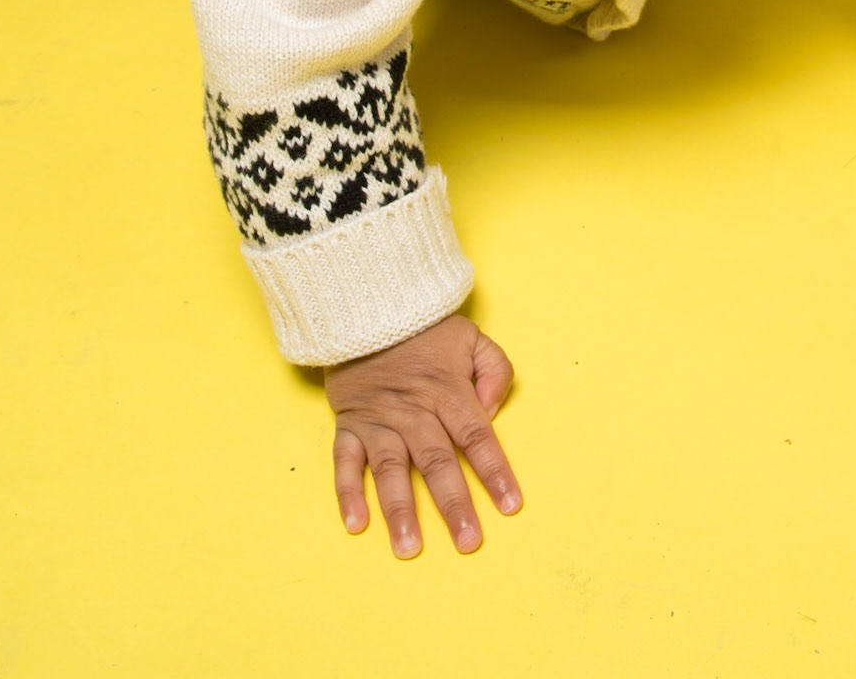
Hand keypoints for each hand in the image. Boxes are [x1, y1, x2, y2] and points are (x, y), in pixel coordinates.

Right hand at [325, 313, 520, 556]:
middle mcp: (414, 411)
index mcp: (448, 391)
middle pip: (437, 462)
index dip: (495, 472)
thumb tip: (492, 411)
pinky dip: (347, 493)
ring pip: (391, 470)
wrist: (368, 306)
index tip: (510, 506)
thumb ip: (494, 370)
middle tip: (468, 543)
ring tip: (409, 548)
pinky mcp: (350, 424)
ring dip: (400, 510)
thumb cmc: (425, 328)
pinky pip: (345, 462)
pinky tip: (356, 524)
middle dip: (453, 505)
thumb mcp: (472, 337)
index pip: (477, 437)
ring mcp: (379, 420)